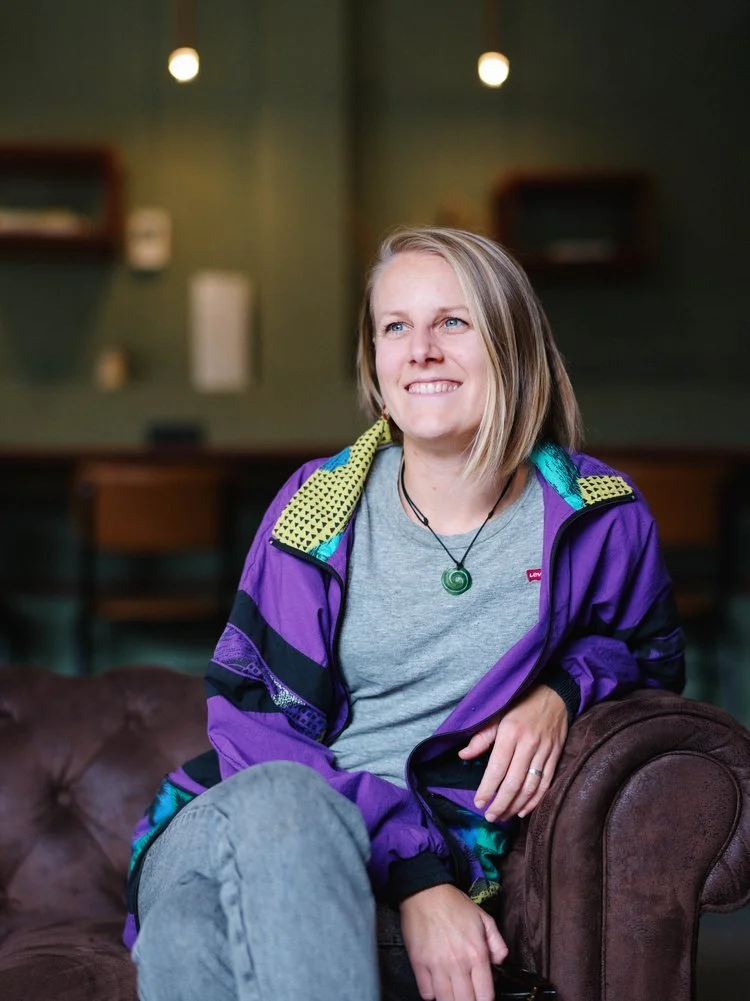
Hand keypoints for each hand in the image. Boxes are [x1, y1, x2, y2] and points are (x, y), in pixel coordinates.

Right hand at [399, 884, 507, 1000]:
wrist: (425, 892)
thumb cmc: (454, 904)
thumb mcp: (484, 918)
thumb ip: (497, 943)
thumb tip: (500, 962)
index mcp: (477, 953)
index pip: (485, 995)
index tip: (482, 997)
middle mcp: (458, 963)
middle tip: (468, 995)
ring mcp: (436, 965)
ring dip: (450, 1000)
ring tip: (453, 993)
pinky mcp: (418, 964)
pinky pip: (426, 993)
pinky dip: (432, 994)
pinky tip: (437, 985)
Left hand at [457, 684, 567, 821]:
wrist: (555, 693)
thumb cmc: (522, 704)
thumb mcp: (498, 714)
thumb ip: (482, 737)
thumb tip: (463, 756)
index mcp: (511, 733)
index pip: (497, 768)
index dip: (487, 789)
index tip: (478, 803)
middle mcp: (529, 744)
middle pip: (514, 782)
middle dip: (501, 803)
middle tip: (490, 817)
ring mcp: (545, 751)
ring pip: (531, 786)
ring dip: (517, 805)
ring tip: (504, 816)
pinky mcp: (557, 755)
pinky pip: (547, 783)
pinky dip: (536, 800)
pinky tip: (524, 810)